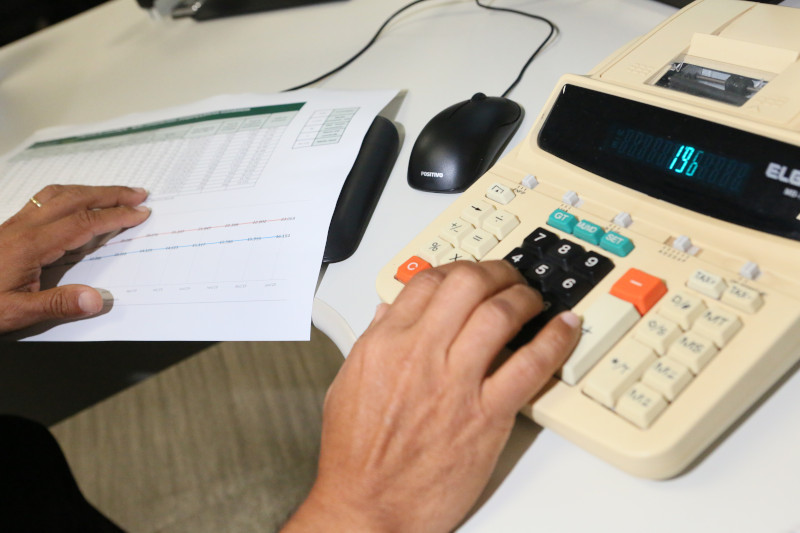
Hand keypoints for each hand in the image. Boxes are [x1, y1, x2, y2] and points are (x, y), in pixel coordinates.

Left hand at [0, 184, 150, 332]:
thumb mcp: (14, 313)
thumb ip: (57, 305)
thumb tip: (97, 299)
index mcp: (30, 245)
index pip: (82, 223)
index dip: (115, 216)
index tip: (140, 213)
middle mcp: (23, 227)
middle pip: (74, 198)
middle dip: (110, 194)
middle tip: (139, 193)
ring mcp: (15, 224)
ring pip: (57, 194)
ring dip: (90, 190)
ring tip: (114, 193)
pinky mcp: (9, 229)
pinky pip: (44, 201)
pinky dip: (70, 195)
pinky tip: (76, 203)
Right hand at [283, 260, 581, 532]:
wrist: (369, 505)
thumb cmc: (355, 455)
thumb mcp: (347, 383)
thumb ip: (372, 340)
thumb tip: (388, 313)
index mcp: (387, 343)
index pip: (427, 280)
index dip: (454, 269)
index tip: (467, 276)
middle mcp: (422, 353)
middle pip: (468, 283)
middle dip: (494, 271)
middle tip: (505, 278)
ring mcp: (457, 383)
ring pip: (501, 313)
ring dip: (524, 296)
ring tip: (532, 298)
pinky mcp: (487, 415)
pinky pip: (530, 365)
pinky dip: (555, 340)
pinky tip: (565, 327)